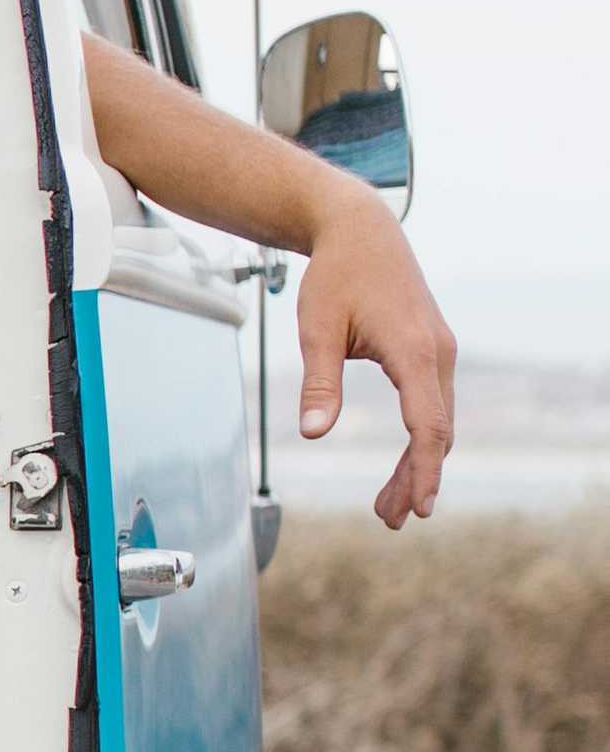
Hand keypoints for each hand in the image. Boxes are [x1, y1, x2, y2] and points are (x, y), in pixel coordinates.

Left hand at [295, 188, 456, 525]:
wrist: (361, 231)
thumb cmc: (337, 276)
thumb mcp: (317, 330)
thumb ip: (319, 384)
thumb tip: (312, 434)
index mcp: (414, 351)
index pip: (427, 425)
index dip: (422, 470)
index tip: (419, 507)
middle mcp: (438, 353)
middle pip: (436, 431)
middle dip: (415, 478)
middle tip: (389, 521)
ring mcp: (439, 351)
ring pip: (436, 421)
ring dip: (416, 463)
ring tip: (388, 506)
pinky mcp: (431, 350)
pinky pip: (431, 404)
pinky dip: (419, 437)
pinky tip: (401, 463)